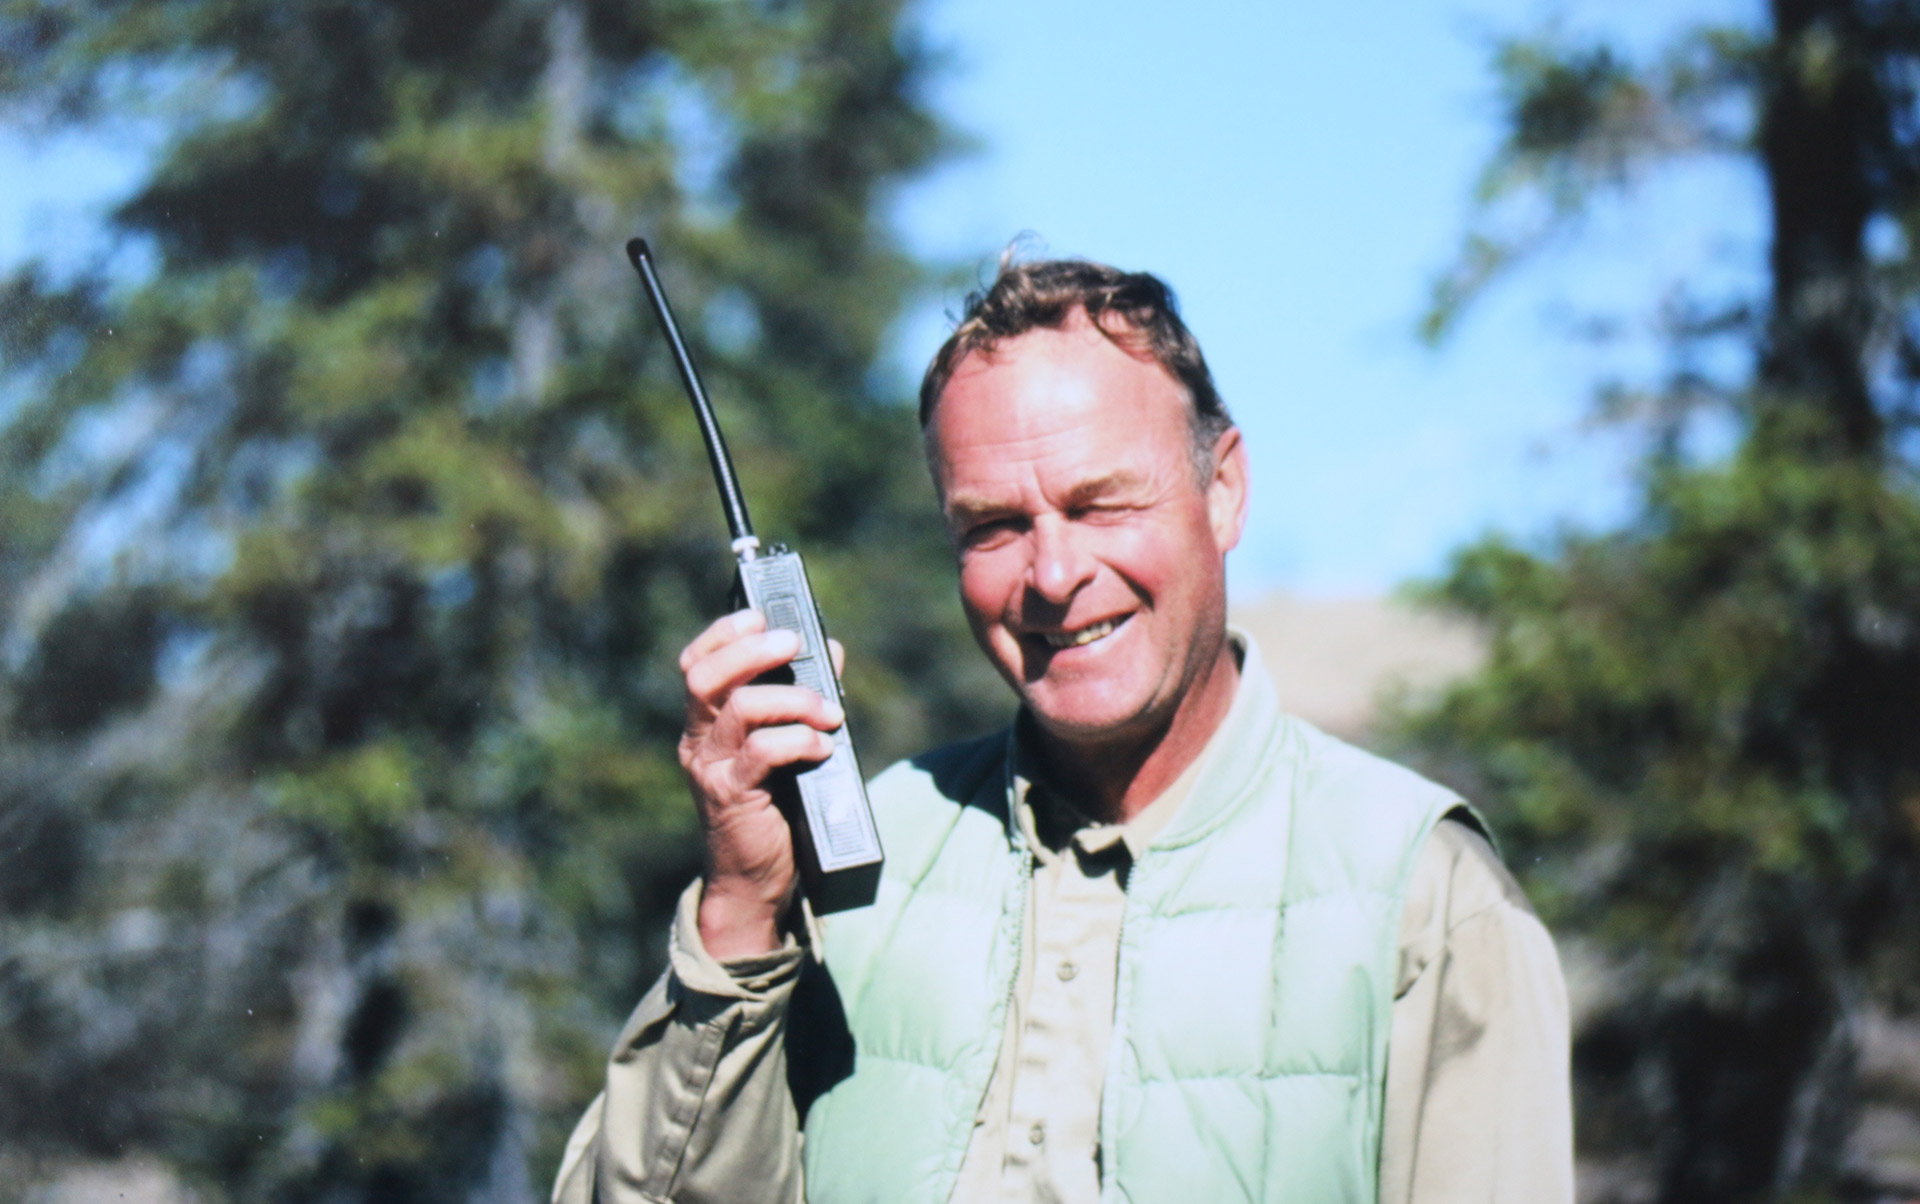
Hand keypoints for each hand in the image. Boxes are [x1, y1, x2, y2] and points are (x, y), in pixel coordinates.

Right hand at [678, 608, 846, 958]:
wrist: (753, 880)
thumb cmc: (773, 807)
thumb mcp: (784, 747)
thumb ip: (799, 699)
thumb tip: (830, 652)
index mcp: (704, 723)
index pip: (695, 663)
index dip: (724, 633)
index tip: (760, 615)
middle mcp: (697, 741)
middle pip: (706, 676)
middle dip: (754, 650)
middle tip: (795, 644)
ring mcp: (710, 768)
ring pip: (742, 709)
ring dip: (795, 700)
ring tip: (830, 712)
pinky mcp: (732, 796)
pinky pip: (764, 753)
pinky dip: (800, 741)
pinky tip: (823, 750)